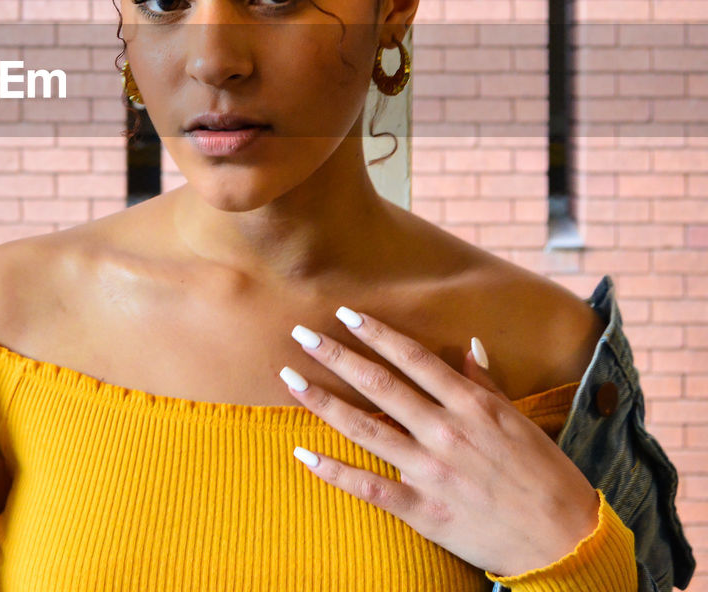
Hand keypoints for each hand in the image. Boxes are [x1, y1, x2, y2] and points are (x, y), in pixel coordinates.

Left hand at [281, 307, 599, 577]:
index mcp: (471, 405)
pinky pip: (367, 487)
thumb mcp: (519, 421)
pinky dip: (332, 470)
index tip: (345, 313)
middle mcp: (446, 431)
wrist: (565, 542)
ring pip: (364, 427)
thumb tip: (466, 347)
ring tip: (289, 379)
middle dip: (336, 355)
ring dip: (322, 401)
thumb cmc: (545, 476)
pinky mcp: (422, 510)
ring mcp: (431, 471)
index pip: (413, 359)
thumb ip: (485, 384)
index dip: (377, 334)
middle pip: (379, 385)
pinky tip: (301, 452)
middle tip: (301, 334)